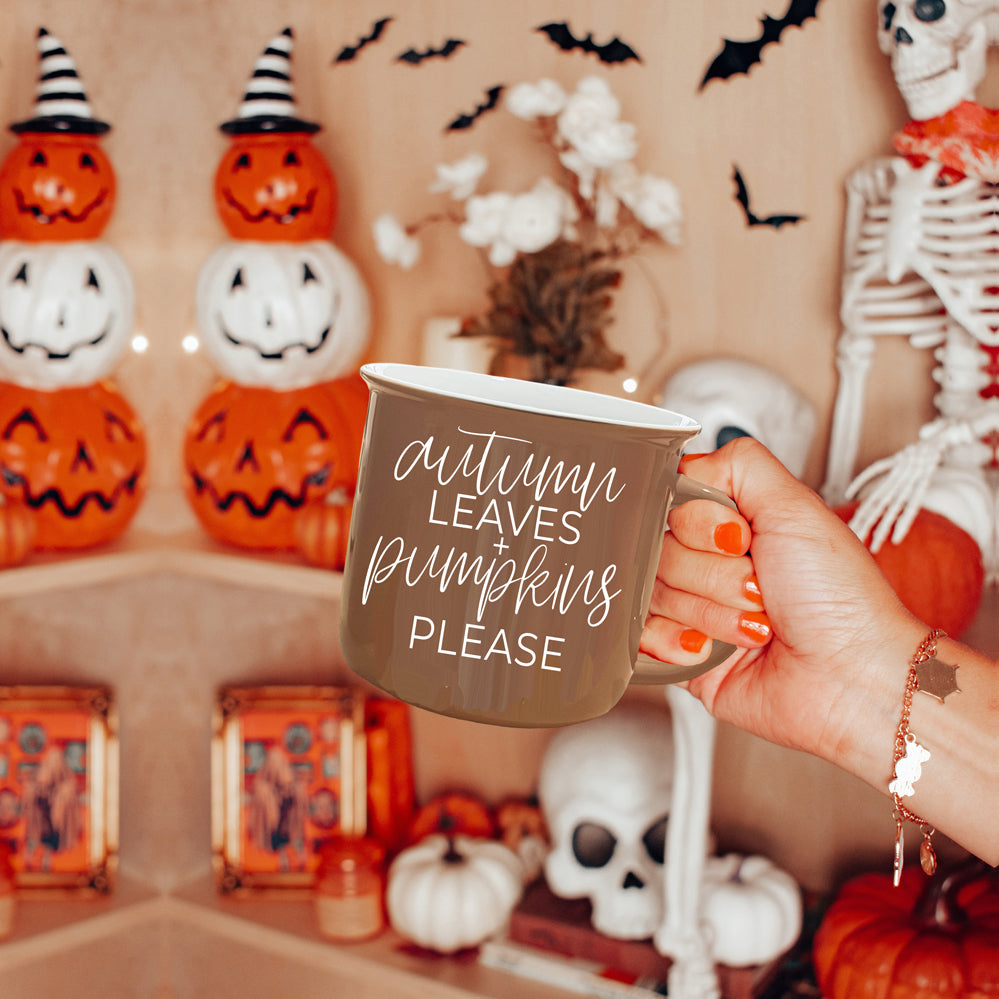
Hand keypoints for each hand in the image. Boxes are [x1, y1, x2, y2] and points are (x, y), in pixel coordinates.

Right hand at [641, 438, 924, 764]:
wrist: (849, 679)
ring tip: (754, 625)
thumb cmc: (840, 601)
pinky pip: (641, 635)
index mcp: (735, 525)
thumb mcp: (796, 507)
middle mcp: (711, 564)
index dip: (701, 523)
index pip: (672, 502)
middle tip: (759, 588)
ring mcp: (693, 609)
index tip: (740, 538)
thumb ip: (740, 464)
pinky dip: (679, 643)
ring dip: (709, 612)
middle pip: (660, 548)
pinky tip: (713, 649)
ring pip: (652, 591)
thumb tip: (687, 463)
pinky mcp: (678, 653)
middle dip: (714, 574)